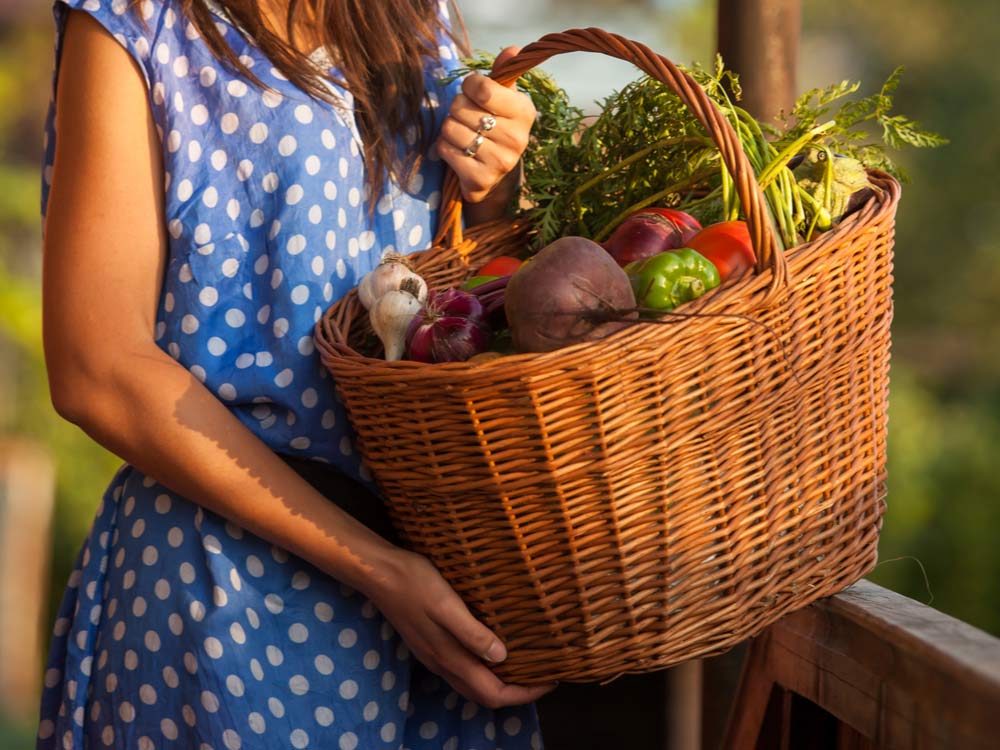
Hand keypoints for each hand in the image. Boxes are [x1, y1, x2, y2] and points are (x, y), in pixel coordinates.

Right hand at [369, 548, 555, 708]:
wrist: (379, 573)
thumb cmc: (415, 582)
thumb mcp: (447, 604)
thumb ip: (472, 633)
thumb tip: (502, 658)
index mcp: (449, 657)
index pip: (493, 693)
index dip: (524, 694)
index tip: (550, 680)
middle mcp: (442, 663)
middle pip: (484, 695)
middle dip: (516, 693)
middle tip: (542, 675)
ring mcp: (434, 655)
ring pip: (472, 684)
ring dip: (500, 682)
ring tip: (524, 664)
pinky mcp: (430, 643)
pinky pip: (463, 669)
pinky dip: (484, 669)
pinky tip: (493, 649)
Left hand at [435, 46, 535, 203]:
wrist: (494, 174)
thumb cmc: (495, 127)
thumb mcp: (502, 100)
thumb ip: (502, 75)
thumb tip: (513, 49)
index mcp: (524, 112)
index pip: (483, 89)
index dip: (468, 86)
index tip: (471, 92)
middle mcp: (516, 139)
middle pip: (461, 108)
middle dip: (456, 109)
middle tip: (467, 118)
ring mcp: (500, 162)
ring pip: (450, 129)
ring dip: (448, 129)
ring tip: (462, 134)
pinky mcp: (481, 180)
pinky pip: (445, 150)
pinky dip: (444, 148)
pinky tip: (457, 151)